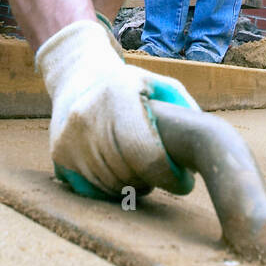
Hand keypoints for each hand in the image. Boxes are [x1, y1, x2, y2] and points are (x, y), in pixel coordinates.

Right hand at [36, 19, 197, 197]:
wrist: (78, 75)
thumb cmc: (127, 84)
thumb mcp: (159, 84)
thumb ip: (184, 108)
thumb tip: (205, 140)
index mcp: (118, 97)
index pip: (146, 154)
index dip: (169, 176)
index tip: (184, 182)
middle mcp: (88, 117)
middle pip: (128, 173)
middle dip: (153, 181)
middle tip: (165, 177)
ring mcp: (69, 137)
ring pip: (109, 185)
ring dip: (132, 188)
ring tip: (144, 175)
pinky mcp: (59, 153)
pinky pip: (89, 188)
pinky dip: (109, 190)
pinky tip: (121, 178)